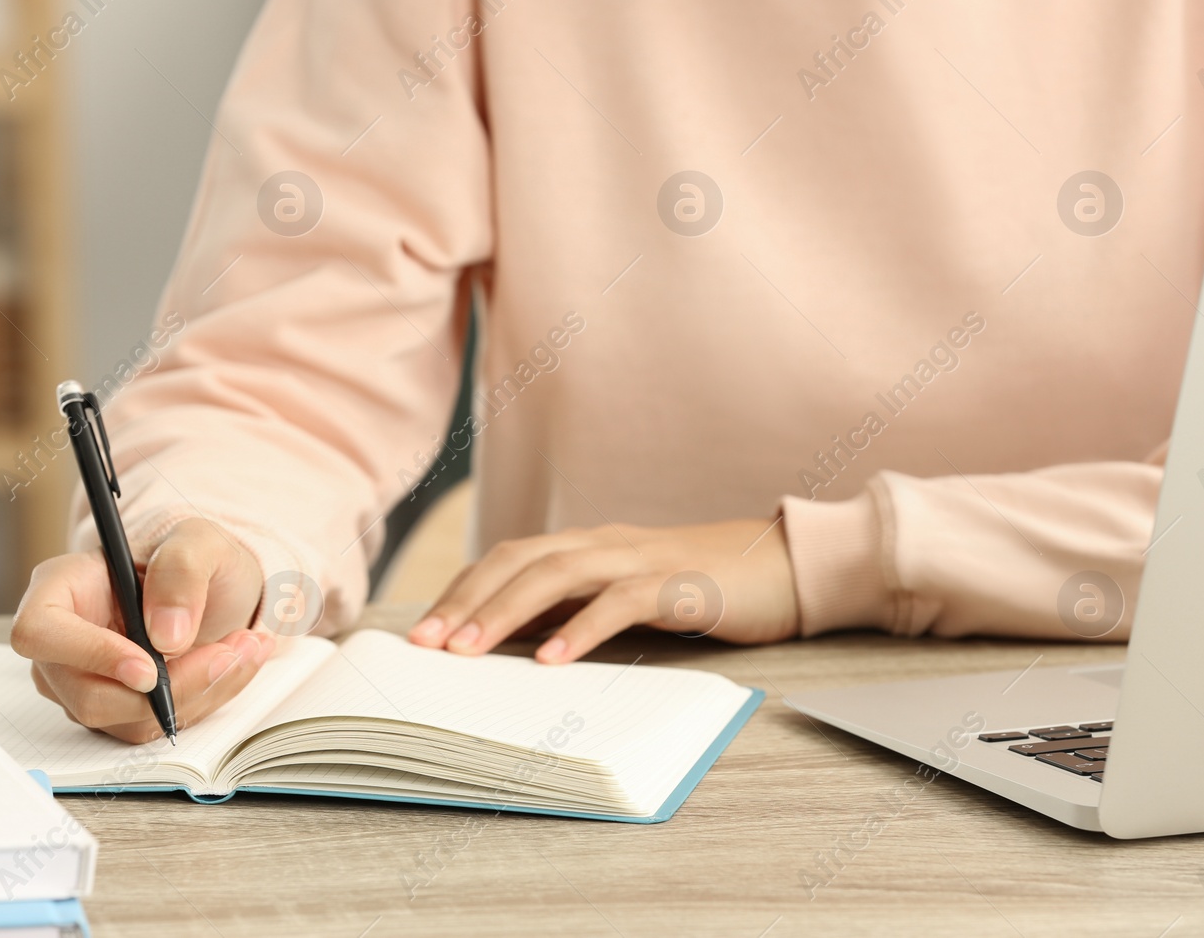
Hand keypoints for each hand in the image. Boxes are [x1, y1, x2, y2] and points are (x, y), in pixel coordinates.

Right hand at [11, 518, 271, 742]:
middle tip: (227, 653)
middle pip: (89, 696)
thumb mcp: (198, 541)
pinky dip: (205, 699)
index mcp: (61, 586)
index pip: (39, 632)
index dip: (89, 656)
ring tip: (243, 648)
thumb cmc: (192, 558)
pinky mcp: (117, 710)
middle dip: (171, 685)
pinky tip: (233, 664)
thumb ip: (181, 571)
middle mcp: (62, 642)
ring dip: (199, 692)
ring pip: (129, 719)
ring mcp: (84, 682)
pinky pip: (155, 726)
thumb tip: (167, 635)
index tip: (150, 666)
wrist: (215, 586)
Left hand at [407, 518, 798, 662]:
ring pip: (559, 573)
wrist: (781, 568)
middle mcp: (605, 544)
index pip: (508, 558)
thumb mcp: (624, 598)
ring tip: (471, 649)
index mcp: (588, 546)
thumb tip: (511, 640)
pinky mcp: (678, 584)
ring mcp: (640, 560)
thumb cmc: (697, 588)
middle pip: (519, 559)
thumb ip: (574, 609)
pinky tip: (553, 659)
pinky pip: (620, 602)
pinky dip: (582, 628)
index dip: (461, 590)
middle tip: (427, 643)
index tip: (421, 632)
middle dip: (467, 599)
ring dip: (508, 610)